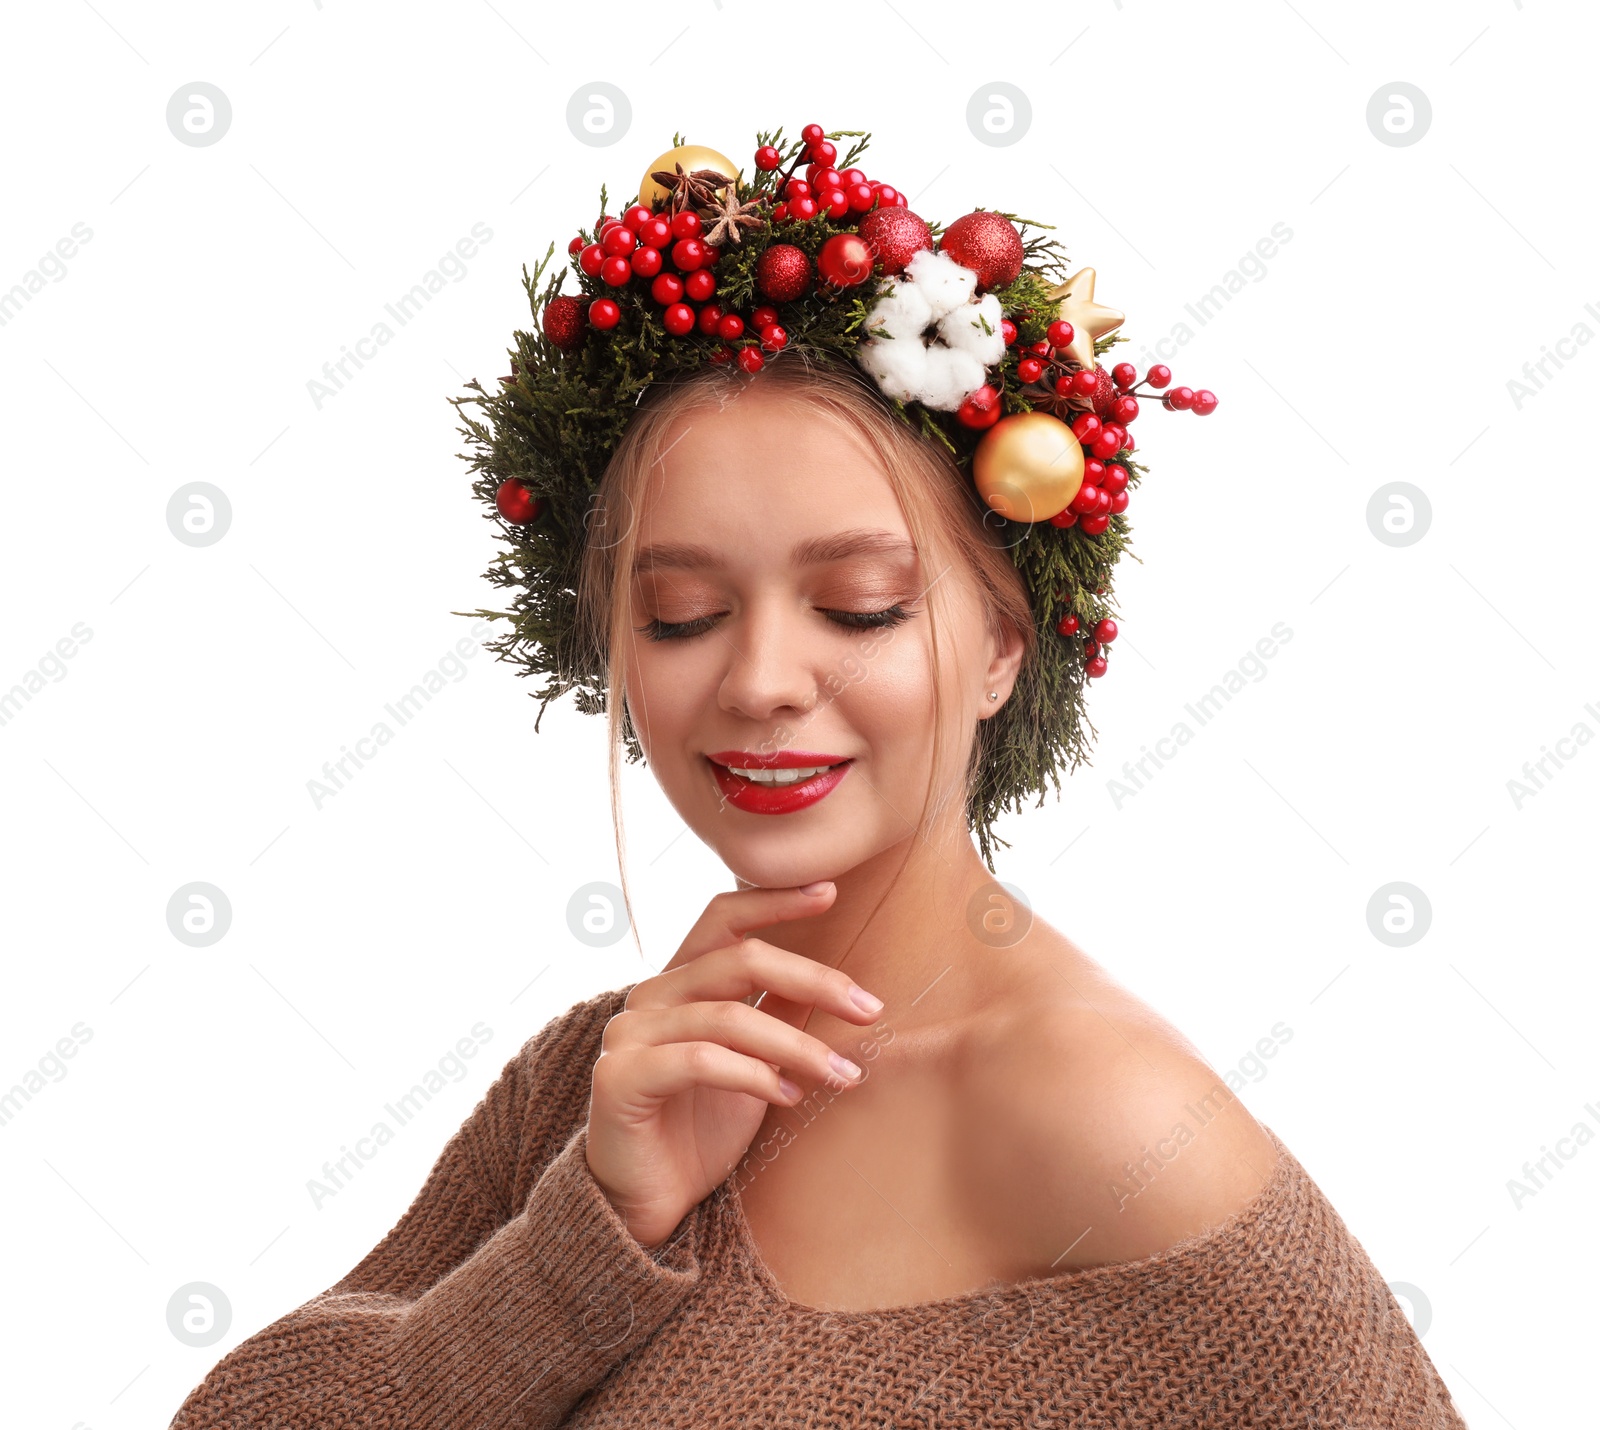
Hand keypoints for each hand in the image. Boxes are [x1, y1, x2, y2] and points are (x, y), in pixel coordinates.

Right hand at [583, 882, 883, 1249]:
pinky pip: (700, 1060)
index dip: (773, 901)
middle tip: (870, 1008)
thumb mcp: (754, 1064)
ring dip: (798, 1046)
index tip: (831, 892)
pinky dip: (754, 1075)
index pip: (722, 918)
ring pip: (729, 1017)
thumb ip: (778, 1015)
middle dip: (813, 980)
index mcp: (679, 982)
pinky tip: (790, 1096)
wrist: (646, 1205)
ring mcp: (629, 1034)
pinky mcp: (619, 1077)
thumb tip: (834, 981)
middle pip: (739, 961)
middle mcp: (650, 997)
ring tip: (843, 1074)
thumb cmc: (700, 1131)